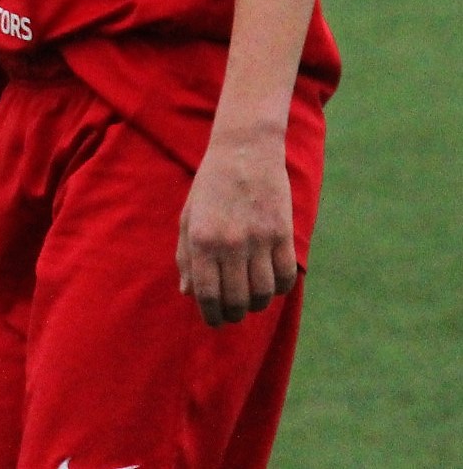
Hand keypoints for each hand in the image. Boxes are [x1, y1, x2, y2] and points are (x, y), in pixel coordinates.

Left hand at [176, 134, 297, 326]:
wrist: (244, 151)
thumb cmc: (210, 187)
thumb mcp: (188, 217)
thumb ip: (186, 256)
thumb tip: (188, 293)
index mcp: (201, 238)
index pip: (207, 293)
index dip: (211, 314)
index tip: (214, 321)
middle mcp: (230, 242)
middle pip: (237, 299)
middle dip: (233, 314)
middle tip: (232, 314)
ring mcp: (259, 238)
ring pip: (263, 293)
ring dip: (257, 305)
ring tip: (250, 301)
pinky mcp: (282, 233)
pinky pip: (286, 276)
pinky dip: (279, 288)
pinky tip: (270, 285)